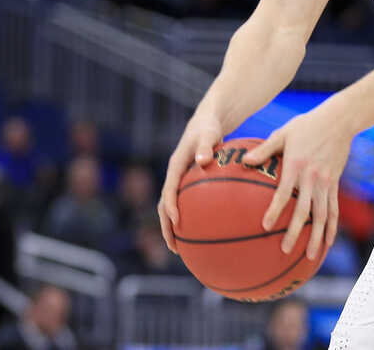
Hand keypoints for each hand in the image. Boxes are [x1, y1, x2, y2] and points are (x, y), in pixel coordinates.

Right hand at [157, 111, 224, 253]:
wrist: (205, 124)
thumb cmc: (209, 129)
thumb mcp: (208, 134)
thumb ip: (206, 146)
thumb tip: (203, 160)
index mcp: (176, 165)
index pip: (169, 188)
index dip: (170, 205)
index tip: (176, 221)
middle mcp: (174, 176)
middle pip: (164, 205)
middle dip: (166, 227)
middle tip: (174, 247)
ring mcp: (178, 181)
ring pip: (170, 208)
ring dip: (172, 228)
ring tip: (180, 249)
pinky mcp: (186, 185)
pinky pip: (184, 205)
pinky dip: (187, 220)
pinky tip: (200, 234)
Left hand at [242, 103, 353, 260]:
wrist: (338, 121)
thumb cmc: (305, 125)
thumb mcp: (282, 134)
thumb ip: (264, 150)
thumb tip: (244, 161)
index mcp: (296, 166)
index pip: (283, 193)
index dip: (275, 210)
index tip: (265, 226)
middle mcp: (312, 178)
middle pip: (304, 211)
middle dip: (295, 233)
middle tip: (284, 250)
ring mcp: (326, 183)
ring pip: (321, 216)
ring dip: (316, 237)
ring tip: (309, 257)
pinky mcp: (334, 184)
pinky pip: (333, 209)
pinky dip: (331, 227)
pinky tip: (327, 242)